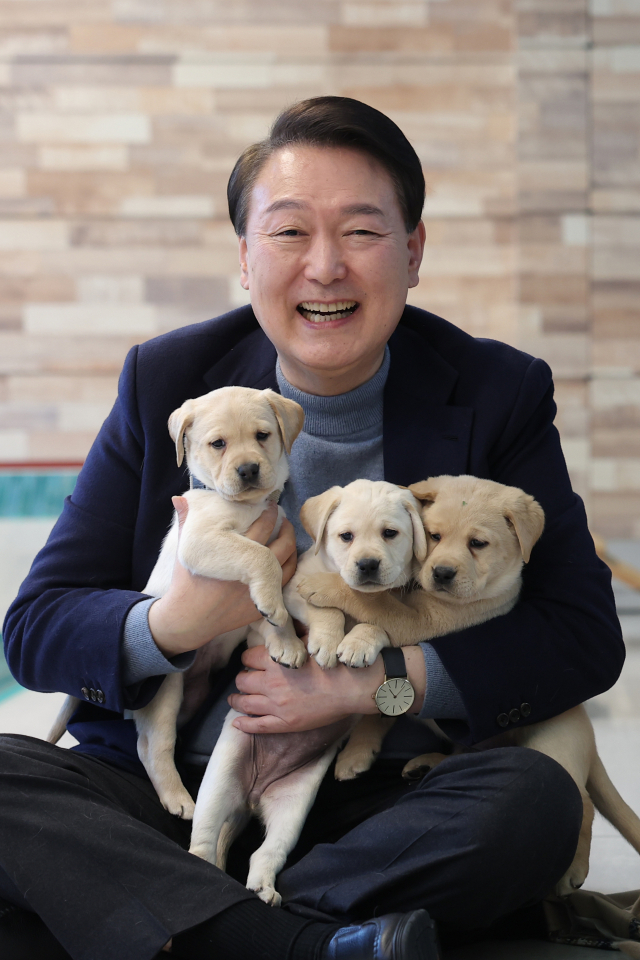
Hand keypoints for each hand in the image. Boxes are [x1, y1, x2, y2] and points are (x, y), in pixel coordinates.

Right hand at [149, 499, 296, 657]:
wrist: (188, 620)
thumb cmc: (186, 583)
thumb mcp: (185, 551)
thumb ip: (184, 523)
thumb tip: (179, 498)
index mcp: (234, 556)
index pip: (262, 527)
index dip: (270, 513)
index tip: (271, 505)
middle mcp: (250, 573)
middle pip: (282, 545)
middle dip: (286, 528)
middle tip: (284, 519)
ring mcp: (259, 591)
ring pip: (288, 565)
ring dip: (291, 547)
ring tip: (287, 536)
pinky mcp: (262, 606)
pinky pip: (284, 584)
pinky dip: (288, 569)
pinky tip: (285, 560)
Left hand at [228, 644, 384, 732]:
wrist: (353, 686)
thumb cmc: (335, 661)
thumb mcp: (312, 641)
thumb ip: (293, 637)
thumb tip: (284, 627)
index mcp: (276, 661)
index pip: (248, 658)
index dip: (248, 659)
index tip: (251, 661)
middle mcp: (271, 683)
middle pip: (242, 680)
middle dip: (242, 678)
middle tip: (245, 679)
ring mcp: (277, 705)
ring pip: (245, 703)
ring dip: (236, 700)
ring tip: (234, 699)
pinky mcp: (286, 723)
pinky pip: (258, 726)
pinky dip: (244, 724)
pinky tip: (237, 723)